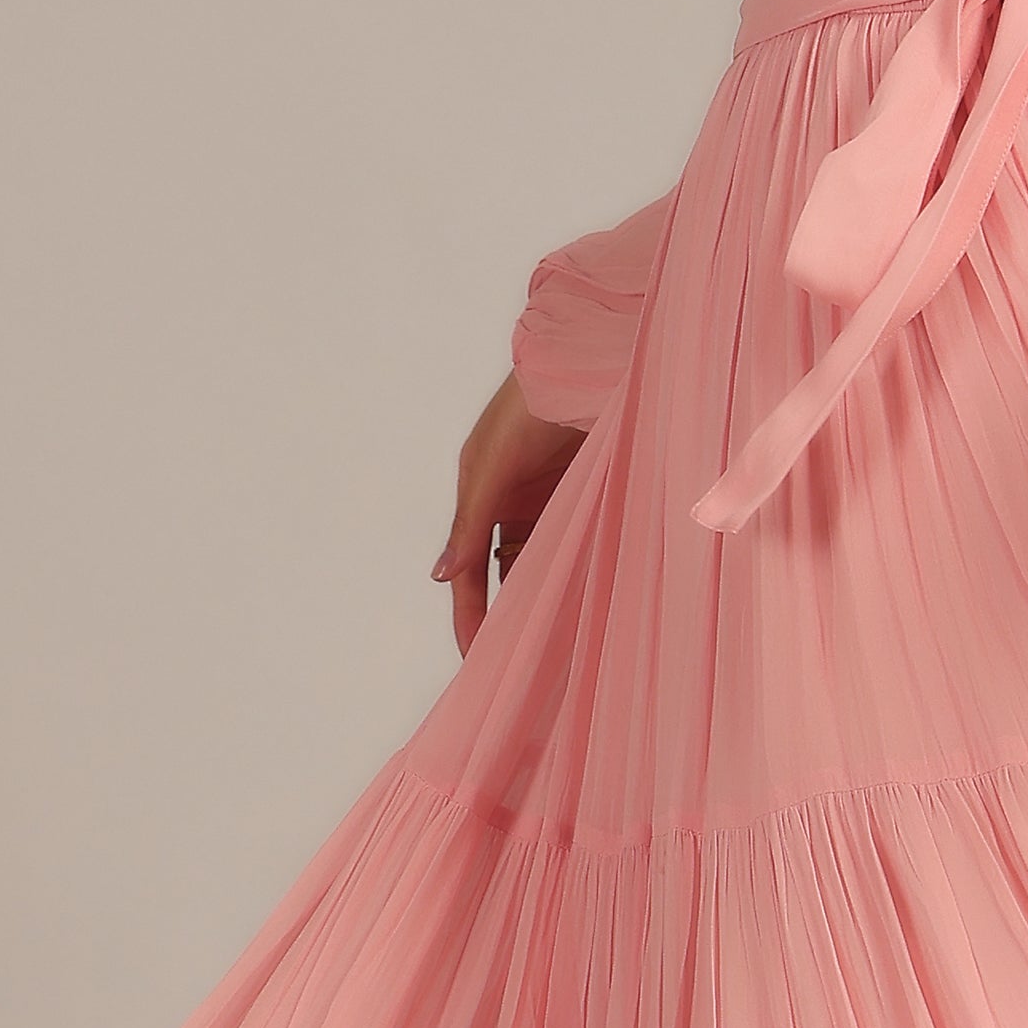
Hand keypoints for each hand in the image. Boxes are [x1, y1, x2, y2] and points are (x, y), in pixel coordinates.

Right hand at [435, 376, 587, 651]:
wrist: (582, 368)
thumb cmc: (526, 409)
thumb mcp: (489, 468)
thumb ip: (469, 524)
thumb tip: (440, 576)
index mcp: (481, 497)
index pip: (471, 572)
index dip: (471, 614)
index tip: (475, 657)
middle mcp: (513, 504)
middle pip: (505, 573)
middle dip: (508, 612)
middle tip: (517, 660)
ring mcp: (551, 503)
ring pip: (543, 563)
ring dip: (546, 594)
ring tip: (555, 641)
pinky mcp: (585, 497)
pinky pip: (577, 546)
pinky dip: (578, 571)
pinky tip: (587, 600)